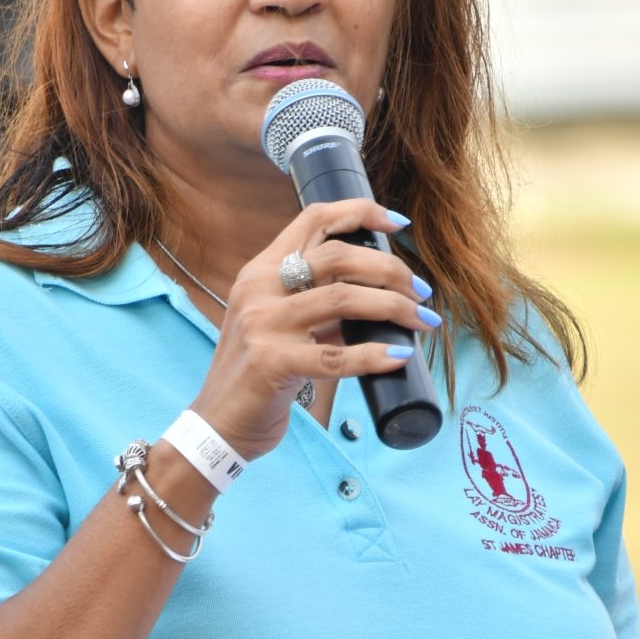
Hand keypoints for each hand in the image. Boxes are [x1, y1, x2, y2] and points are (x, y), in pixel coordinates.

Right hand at [186, 198, 434, 461]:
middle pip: (337, 255)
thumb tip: (374, 297)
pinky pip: (335, 356)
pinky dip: (373, 355)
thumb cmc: (256, 376)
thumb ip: (315, 306)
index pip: (313, 219)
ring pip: (343, 299)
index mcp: (261, 271)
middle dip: (390, 269)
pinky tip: (397, 356)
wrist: (218, 425)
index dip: (360, 213)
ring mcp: (262, 324)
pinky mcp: (271, 363)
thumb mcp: (277, 325)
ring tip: (421, 321)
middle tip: (420, 292)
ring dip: (393, 307)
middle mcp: (259, 289)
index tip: (398, 225)